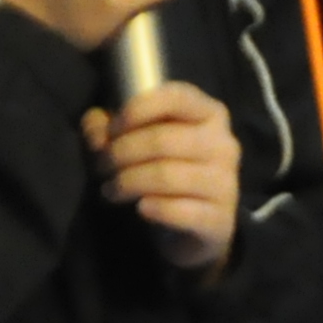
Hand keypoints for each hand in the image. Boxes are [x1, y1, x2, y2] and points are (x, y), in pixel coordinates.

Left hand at [83, 80, 243, 271]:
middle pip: (162, 140)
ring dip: (128, 182)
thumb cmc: (164, 171)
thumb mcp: (138, 141)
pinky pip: (179, 210)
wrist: (195, 225)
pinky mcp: (220, 218)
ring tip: (112, 190)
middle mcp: (224, 144)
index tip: (111, 130)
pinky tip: (140, 208)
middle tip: (102, 167)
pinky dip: (152, 209)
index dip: (136, 110)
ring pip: (166, 175)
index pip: (176, 97)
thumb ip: (110, 127)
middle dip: (121, 153)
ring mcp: (226, 182)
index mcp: (209, 114)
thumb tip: (96, 126)